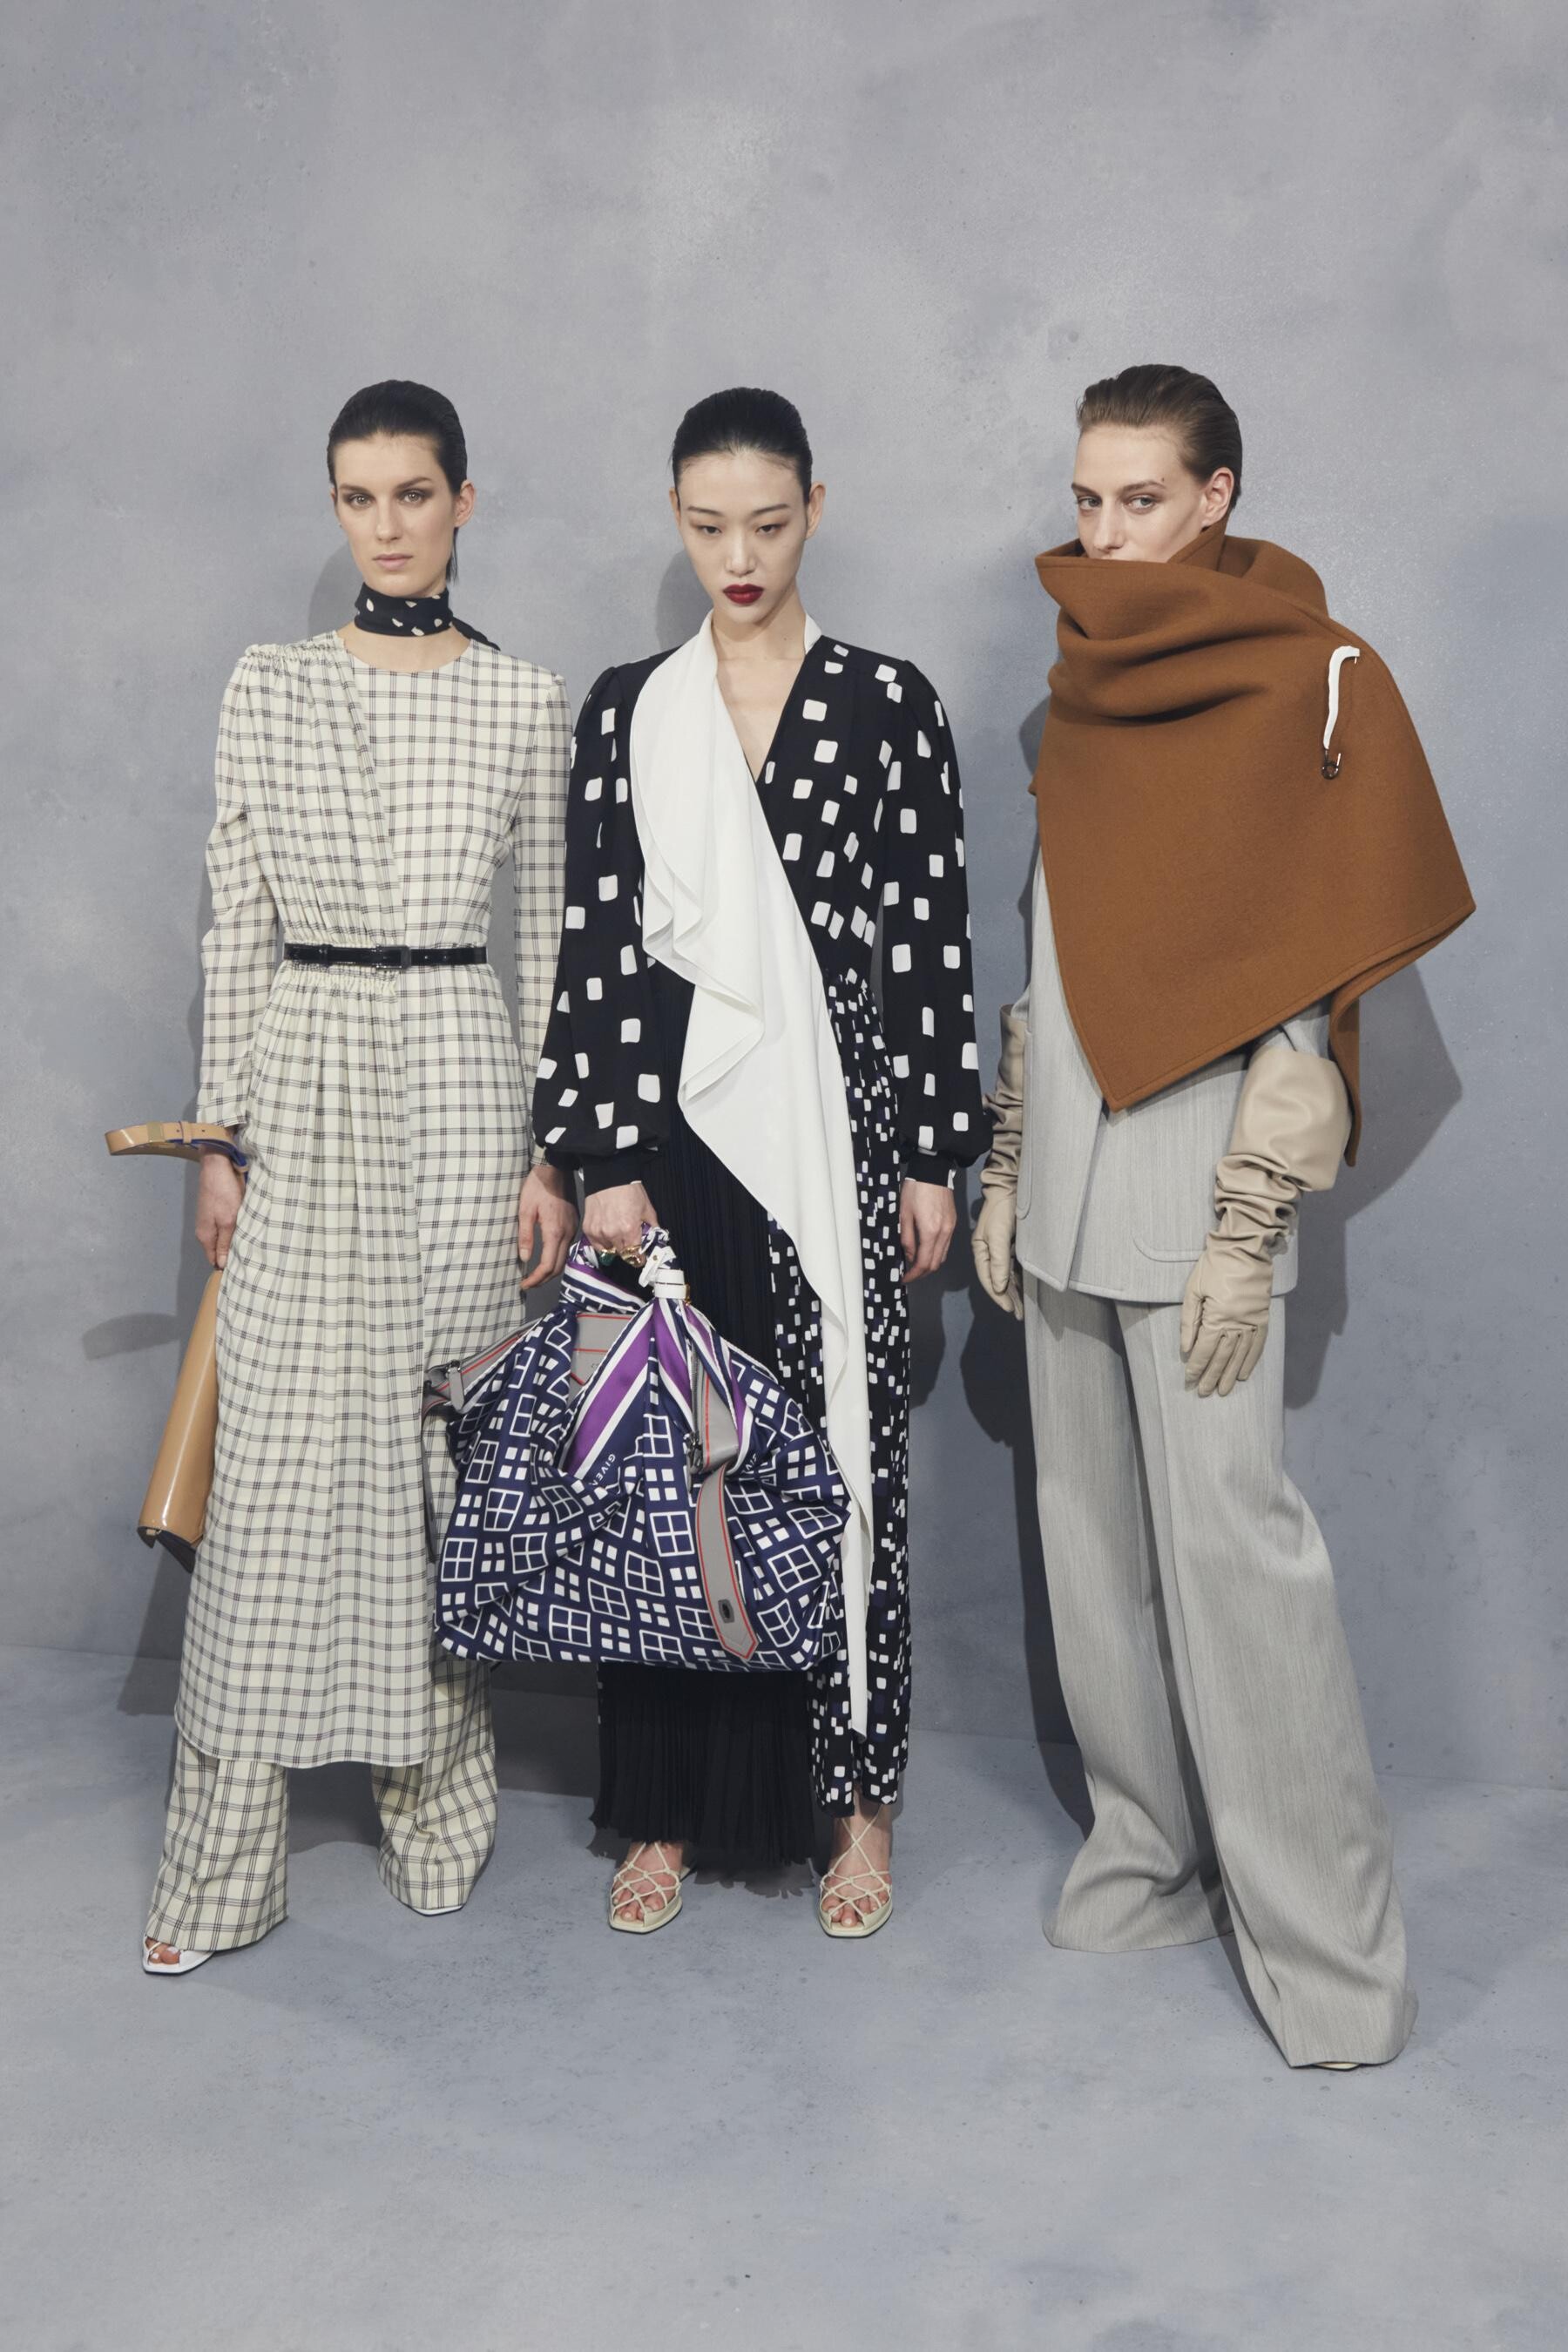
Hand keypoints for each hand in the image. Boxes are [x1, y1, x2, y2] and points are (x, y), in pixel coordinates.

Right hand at [195, 1150, 244, 1269]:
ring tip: (251, 1247)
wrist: (217, 1165)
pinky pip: (225, 1227)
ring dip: (234, 1241)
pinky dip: (234, 1230)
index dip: (226, 1266)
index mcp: (205, 1236)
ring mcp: (209, 1220)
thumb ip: (224, 1243)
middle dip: (232, 1255)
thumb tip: (220, 1265)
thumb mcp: (228, 1221)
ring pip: (222, 1237)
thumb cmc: (224, 1193)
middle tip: (251, 1260)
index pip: (213, 1260)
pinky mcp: (215, 1211)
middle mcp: (204, 1230)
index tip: (242, 1271)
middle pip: (218, 1249)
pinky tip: (246, 1230)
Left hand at [517, 1161, 577, 1290]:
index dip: (536, 1279)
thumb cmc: (537, 1187)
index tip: (524, 1284)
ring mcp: (572, 1229)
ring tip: (535, 1276)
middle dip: (543, 1279)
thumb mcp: (525, 1210)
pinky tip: (546, 1259)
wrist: (555, 1169)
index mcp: (554, 1231)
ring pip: (563, 1259)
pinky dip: (556, 1259)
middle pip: (558, 1267)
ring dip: (550, 1271)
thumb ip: (525, 1236)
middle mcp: (567, 1234)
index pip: (547, 1265)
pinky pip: (566, 1248)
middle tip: (528, 1284)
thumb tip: (525, 1259)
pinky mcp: (573, 1224)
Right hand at [581, 1180, 656, 1257]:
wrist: (610, 1177)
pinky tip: (608, 1234)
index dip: (639, 1258)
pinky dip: (603, 1243)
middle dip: (629, 1251)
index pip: (635, 1256)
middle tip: (631, 1243)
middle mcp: (613, 1235)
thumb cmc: (630, 1191)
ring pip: (609, 1251)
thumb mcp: (647, 1209)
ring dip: (615, 1247)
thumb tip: (656, 1239)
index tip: (640, 1256)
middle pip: (623, 1255)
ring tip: (619, 1236)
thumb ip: (653, 1227)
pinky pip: (597, 1245)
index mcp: (629, 1231)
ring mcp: (598, 1233)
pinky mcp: (588, 1229)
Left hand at [899, 1178, 955, 1282]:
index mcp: (931, 1231)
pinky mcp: (953, 1223)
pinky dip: (936, 1253)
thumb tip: (909, 1257)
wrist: (933, 1171)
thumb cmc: (916, 1189)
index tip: (905, 1278)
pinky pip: (946, 1245)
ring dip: (930, 1264)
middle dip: (922, 1273)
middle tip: (909, 1274)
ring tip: (916, 1264)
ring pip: (942, 1256)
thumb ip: (907, 1239)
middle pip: (936, 1264)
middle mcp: (944, 1232)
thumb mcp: (904, 1214)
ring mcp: (951, 1228)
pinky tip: (926, 1250)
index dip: (913, 1275)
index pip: (923, 1263)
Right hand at [972, 1191, 1021, 1317]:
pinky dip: (1019, 1280)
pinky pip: (1014, 1268)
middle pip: (997, 1280)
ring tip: (1022, 1308)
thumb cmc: (1002, 1210)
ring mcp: (1001, 1249)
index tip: (1010, 1309)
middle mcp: (990, 1252)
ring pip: (1006, 1276)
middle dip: (1007, 1298)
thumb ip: (999, 1261)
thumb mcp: (998, 1235)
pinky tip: (1025, 1290)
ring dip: (1013, 1291)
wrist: (1012, 1187)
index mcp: (981, 1250)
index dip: (999, 1296)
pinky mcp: (1012, 1246)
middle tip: (1018, 1314)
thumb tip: (999, 1287)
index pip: (988, 1279)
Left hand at [1179, 1233, 1273, 1397]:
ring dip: (1230, 1374)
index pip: (1204, 1350)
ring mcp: (1252, 1321)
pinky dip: (1250, 1361)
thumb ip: (1189, 1321)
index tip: (1190, 1380)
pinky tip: (1243, 1374)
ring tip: (1223, 1390)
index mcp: (1217, 1316)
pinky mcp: (1263, 1317)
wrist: (1245, 1249)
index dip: (1196, 1367)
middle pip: (1222, 1357)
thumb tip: (1185, 1348)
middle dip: (1211, 1376)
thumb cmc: (1214, 1266)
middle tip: (1204, 1392)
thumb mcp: (1193, 1289)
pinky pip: (1258, 1345)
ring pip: (1240, 1355)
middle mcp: (1236, 1323)